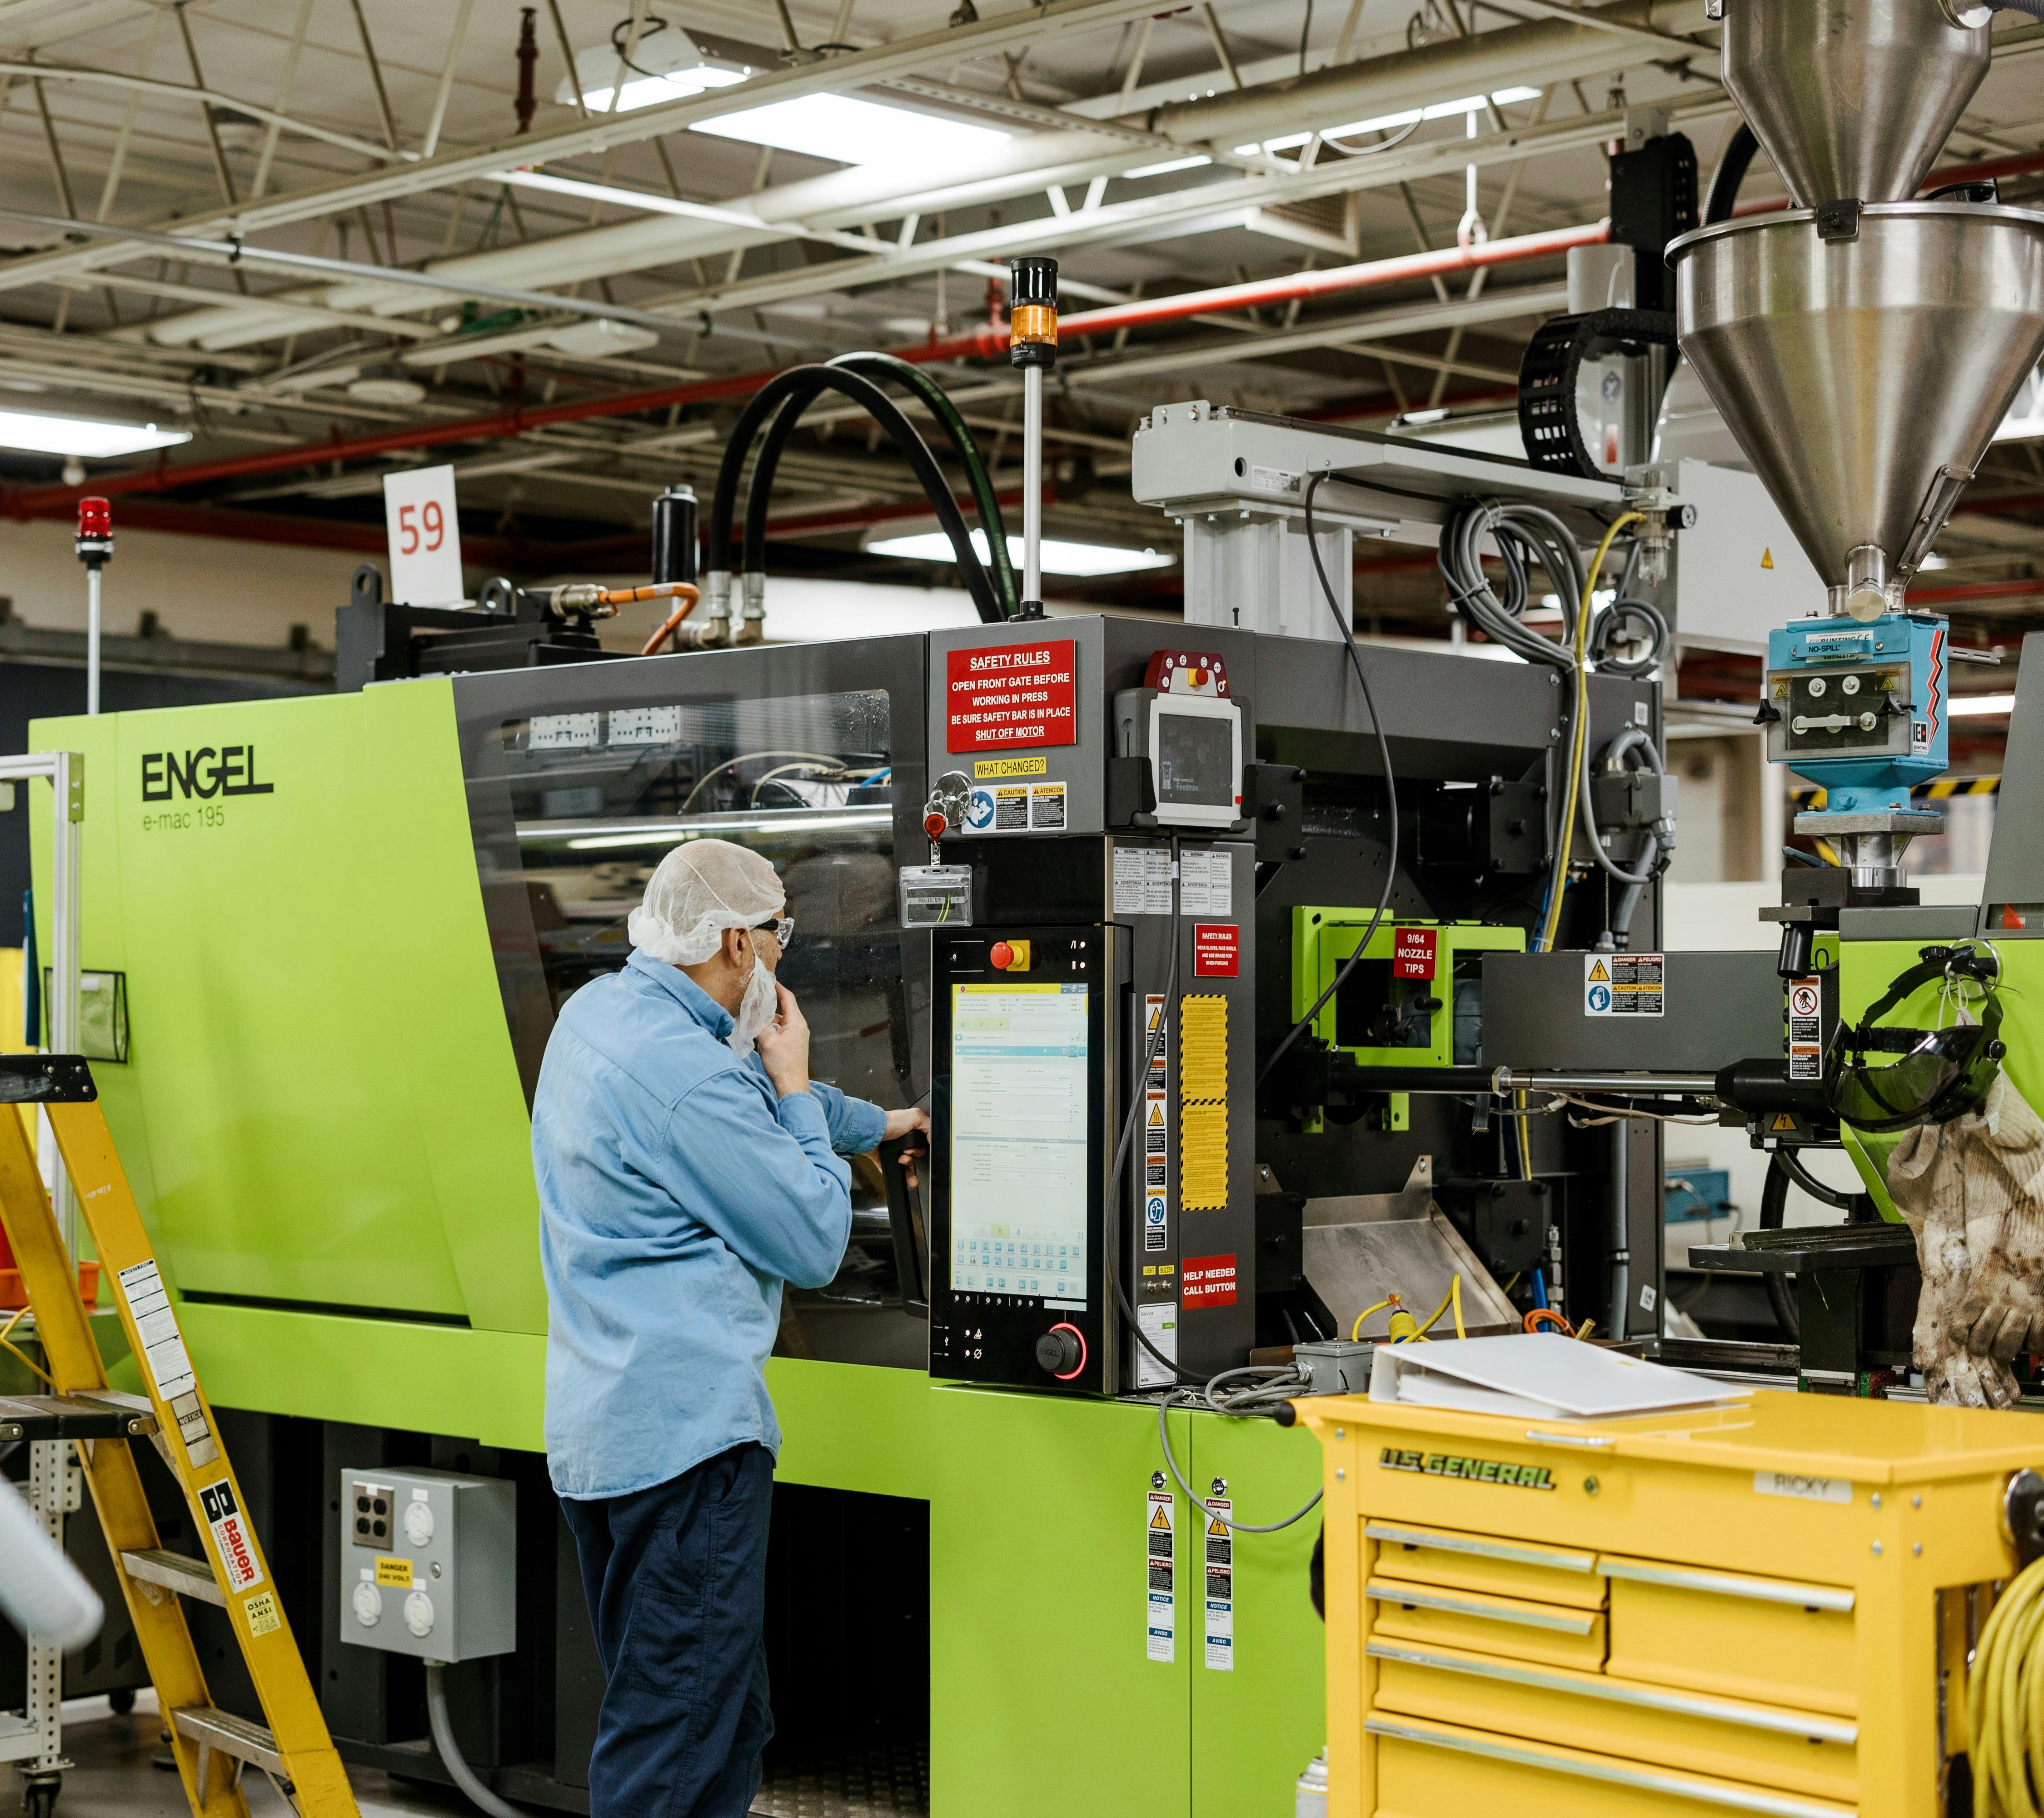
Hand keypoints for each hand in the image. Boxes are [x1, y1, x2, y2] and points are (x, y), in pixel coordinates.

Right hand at [754, 983, 810, 1098]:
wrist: (791, 1086)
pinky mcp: (790, 1046)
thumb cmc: (783, 1065)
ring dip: (766, 1021)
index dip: (778, 988)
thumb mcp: (767, 1041)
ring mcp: (795, 1037)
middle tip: (755, 999)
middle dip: (768, 1005)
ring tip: (752, 1019)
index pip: (788, 998)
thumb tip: (749, 1016)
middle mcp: (798, 1027)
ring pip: (778, 1022)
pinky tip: (758, 1034)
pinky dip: (768, 1030)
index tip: (769, 981)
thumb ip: (758, 1025)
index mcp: (796, 1022)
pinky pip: (778, 1032)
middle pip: (782, 1010)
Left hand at [880, 1106, 930, 1188]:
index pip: (922, 1143)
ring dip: (908, 1170)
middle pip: (914, 1155)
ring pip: (905, 1164)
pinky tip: (902, 1177)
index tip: (919, 1148)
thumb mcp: (915, 1116)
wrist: (871, 1132)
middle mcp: (901, 1138)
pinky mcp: (882, 1157)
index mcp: (909, 1129)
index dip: (921, 1147)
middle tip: (907, 1152)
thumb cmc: (889, 1122)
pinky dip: (896, 1173)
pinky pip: (891, 1168)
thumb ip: (928, 1126)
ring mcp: (892, 1148)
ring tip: (902, 1163)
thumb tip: (932, 1138)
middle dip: (913, 1157)